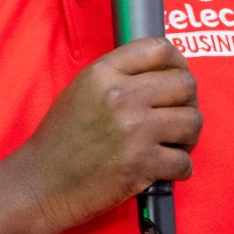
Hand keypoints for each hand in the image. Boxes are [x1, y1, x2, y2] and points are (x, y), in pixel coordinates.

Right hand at [16, 37, 200, 232]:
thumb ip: (118, 75)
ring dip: (187, 135)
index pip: (160, 49)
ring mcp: (134, 131)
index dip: (178, 62)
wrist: (40, 183)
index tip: (178, 75)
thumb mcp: (81, 90)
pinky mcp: (141, 165)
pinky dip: (179, 168)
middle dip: (187, 101)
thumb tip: (161, 73)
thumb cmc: (60, 139)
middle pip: (185, 84)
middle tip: (177, 115)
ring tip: (173, 143)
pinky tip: (164, 168)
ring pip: (192, 121)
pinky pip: (184, 162)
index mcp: (103, 74)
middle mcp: (121, 97)